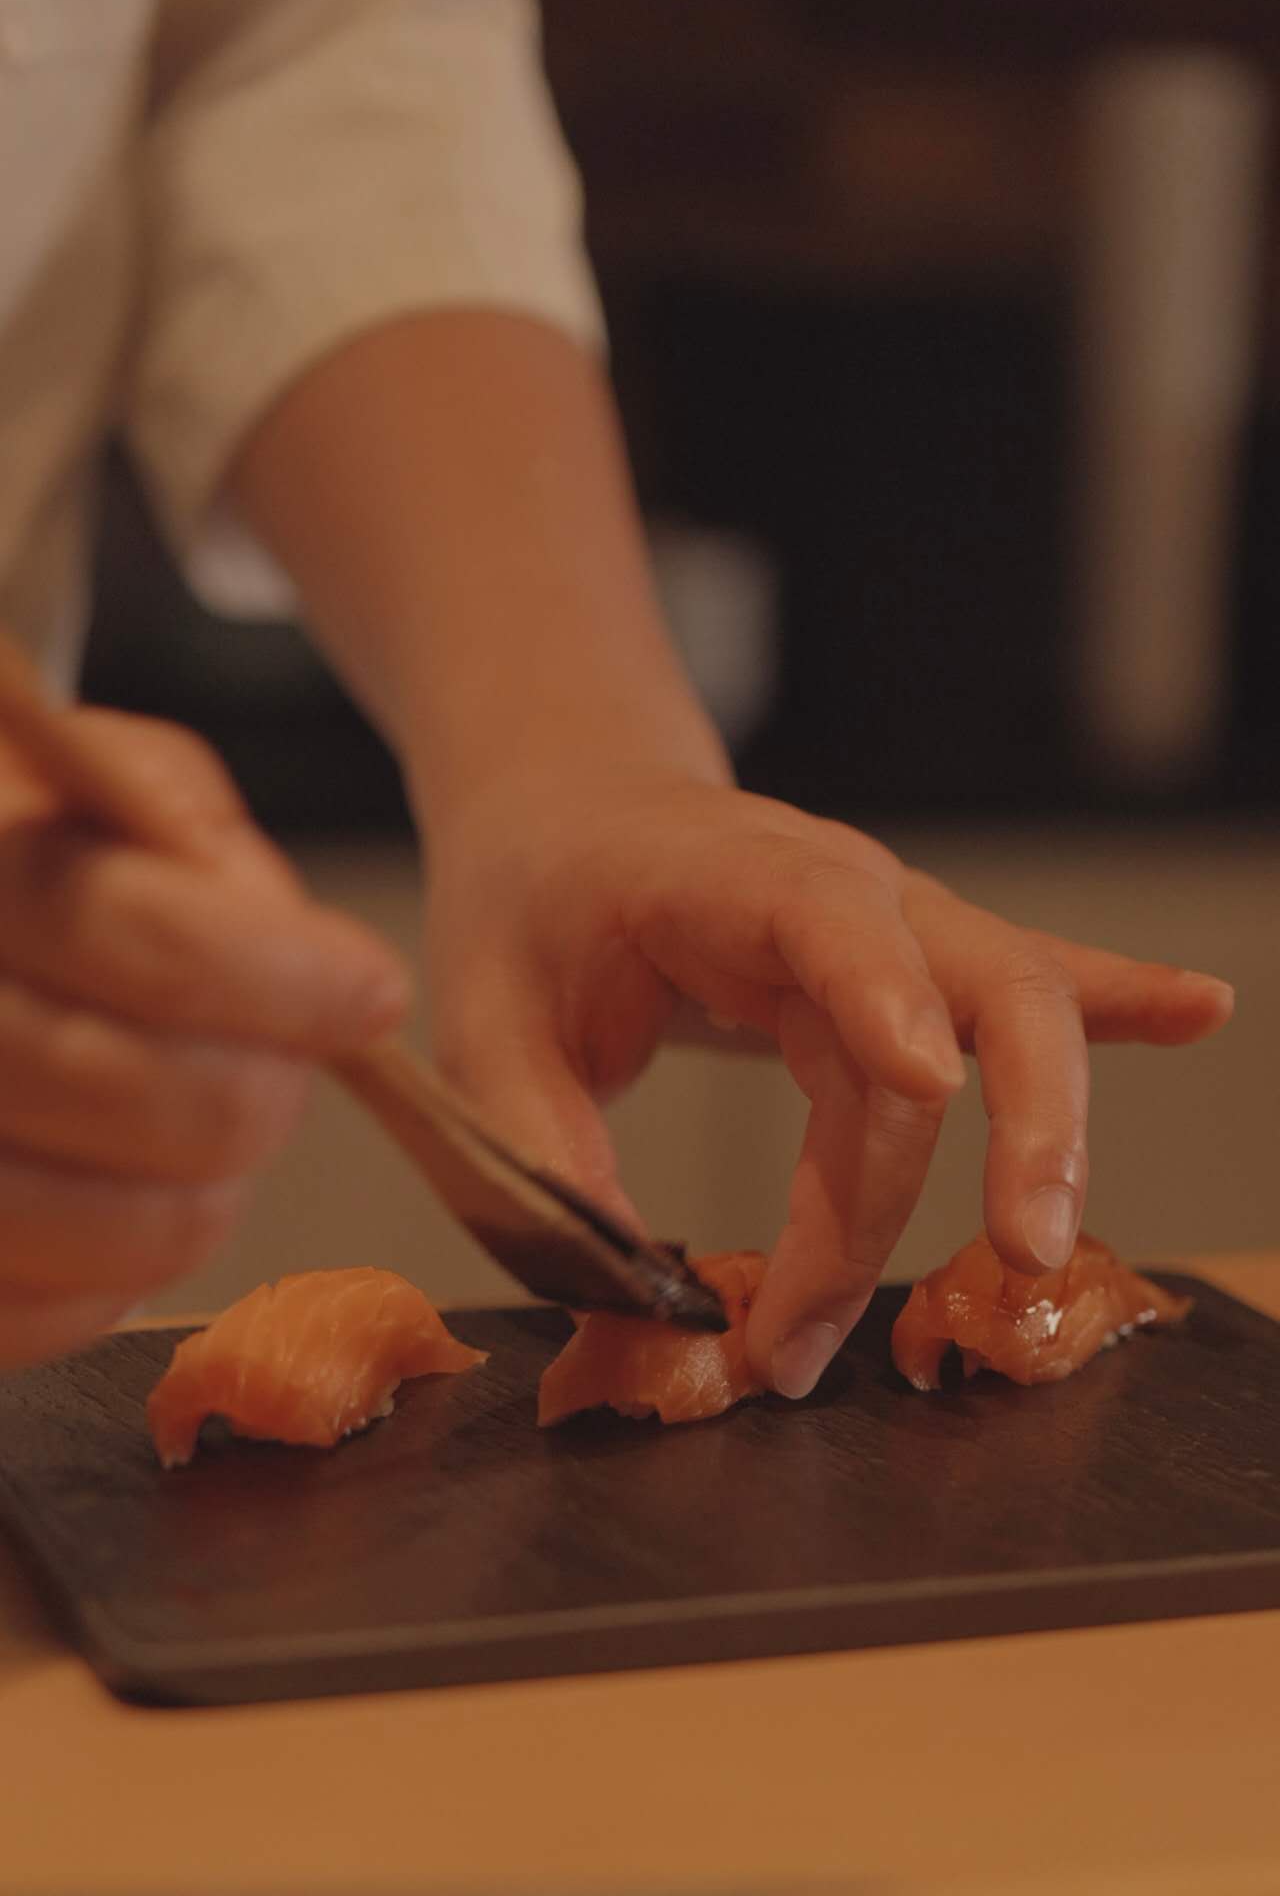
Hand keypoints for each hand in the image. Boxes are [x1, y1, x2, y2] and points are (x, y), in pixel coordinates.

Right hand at [0, 710, 409, 1367]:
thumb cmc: (26, 863)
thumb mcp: (91, 781)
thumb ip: (182, 825)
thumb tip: (288, 939)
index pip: (152, 948)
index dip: (291, 981)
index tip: (368, 991)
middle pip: (171, 1105)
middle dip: (267, 1091)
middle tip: (274, 1065)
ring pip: (146, 1230)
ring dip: (212, 1184)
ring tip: (189, 1121)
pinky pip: (73, 1315)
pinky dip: (127, 1263)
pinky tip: (111, 1182)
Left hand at [423, 770, 1232, 1397]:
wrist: (572, 813)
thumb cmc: (530, 904)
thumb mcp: (483, 1020)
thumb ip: (535, 1149)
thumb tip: (628, 1289)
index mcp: (720, 879)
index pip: (824, 918)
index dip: (878, 999)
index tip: (923, 1090)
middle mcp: (837, 892)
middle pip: (967, 985)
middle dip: (999, 1127)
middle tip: (1002, 1260)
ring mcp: (890, 925)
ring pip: (1013, 1009)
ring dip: (1040, 1130)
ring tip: (1033, 1251)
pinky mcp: (912, 966)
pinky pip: (1028, 982)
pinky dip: (1116, 1002)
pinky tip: (1197, 1013)